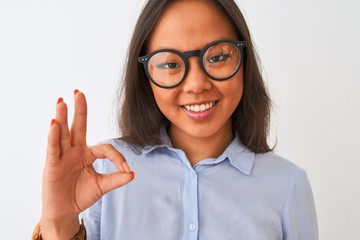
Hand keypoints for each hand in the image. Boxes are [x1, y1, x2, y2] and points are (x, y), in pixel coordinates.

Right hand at [40, 90, 134, 238]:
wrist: (66, 212)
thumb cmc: (81, 196)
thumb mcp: (102, 186)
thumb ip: (116, 179)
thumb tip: (133, 173)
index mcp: (87, 154)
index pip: (105, 148)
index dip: (117, 157)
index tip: (126, 169)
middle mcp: (75, 151)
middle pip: (78, 127)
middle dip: (79, 110)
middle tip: (78, 92)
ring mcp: (63, 156)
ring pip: (63, 134)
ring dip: (62, 117)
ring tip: (62, 101)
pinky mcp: (52, 165)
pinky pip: (53, 149)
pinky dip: (53, 136)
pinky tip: (54, 123)